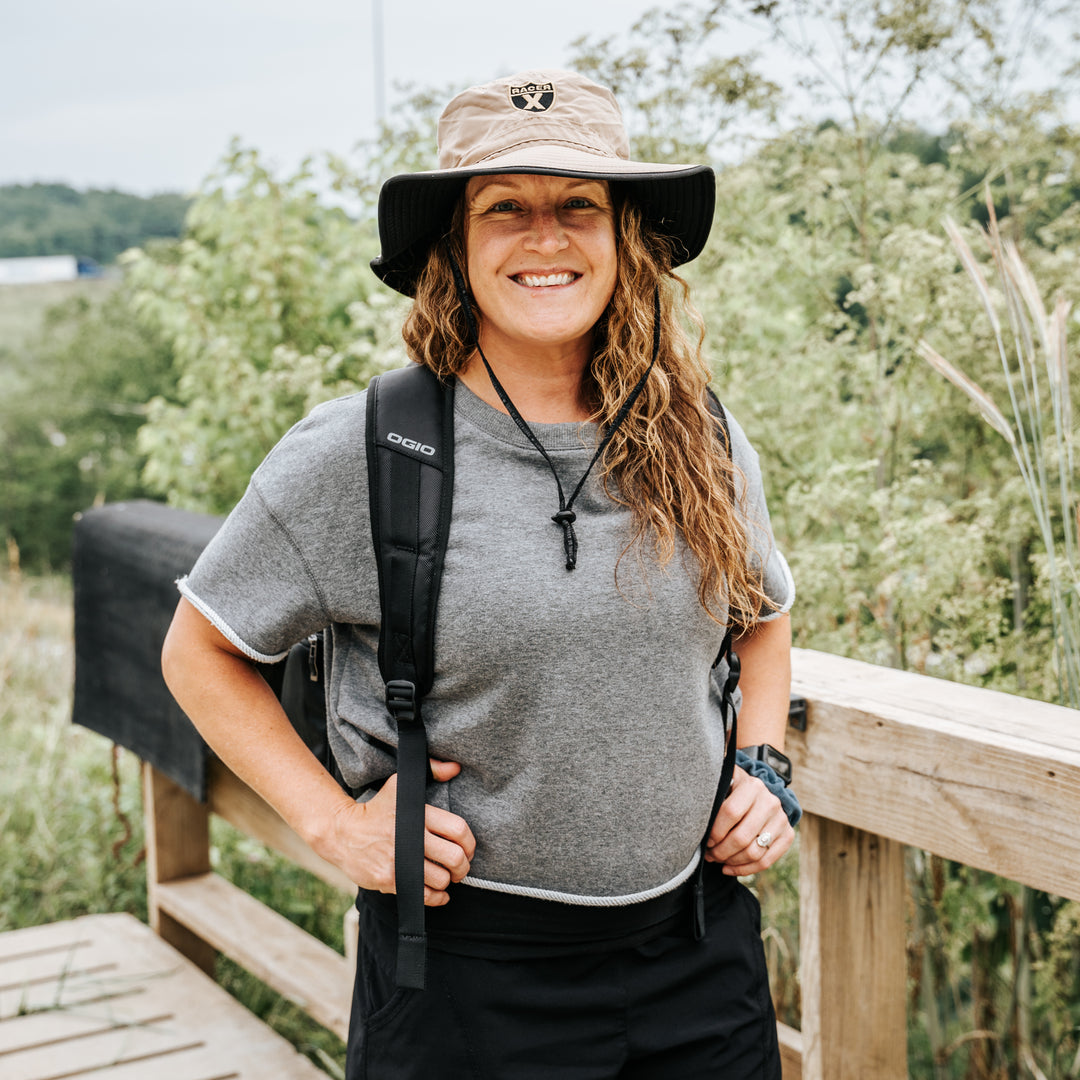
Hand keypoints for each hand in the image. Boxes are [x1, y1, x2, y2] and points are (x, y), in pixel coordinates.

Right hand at [325, 758, 475, 905]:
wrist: (343, 833)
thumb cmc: (376, 809)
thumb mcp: (400, 785)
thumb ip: (431, 772)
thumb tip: (455, 767)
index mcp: (417, 814)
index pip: (458, 830)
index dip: (470, 843)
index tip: (467, 848)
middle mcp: (410, 837)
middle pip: (454, 858)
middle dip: (463, 866)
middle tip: (461, 866)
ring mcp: (400, 861)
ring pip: (441, 878)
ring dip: (449, 880)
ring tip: (445, 875)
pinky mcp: (390, 880)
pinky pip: (424, 895)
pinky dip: (437, 897)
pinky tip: (439, 893)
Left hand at [704, 765, 792, 875]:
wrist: (759, 794)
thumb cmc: (732, 792)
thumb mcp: (723, 785)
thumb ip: (712, 796)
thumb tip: (696, 819)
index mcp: (752, 786)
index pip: (731, 813)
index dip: (715, 831)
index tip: (705, 840)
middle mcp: (770, 802)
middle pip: (741, 837)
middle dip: (721, 851)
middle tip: (709, 854)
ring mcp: (781, 819)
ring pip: (754, 852)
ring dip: (731, 861)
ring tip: (717, 860)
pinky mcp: (787, 835)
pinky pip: (766, 861)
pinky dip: (745, 870)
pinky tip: (729, 868)